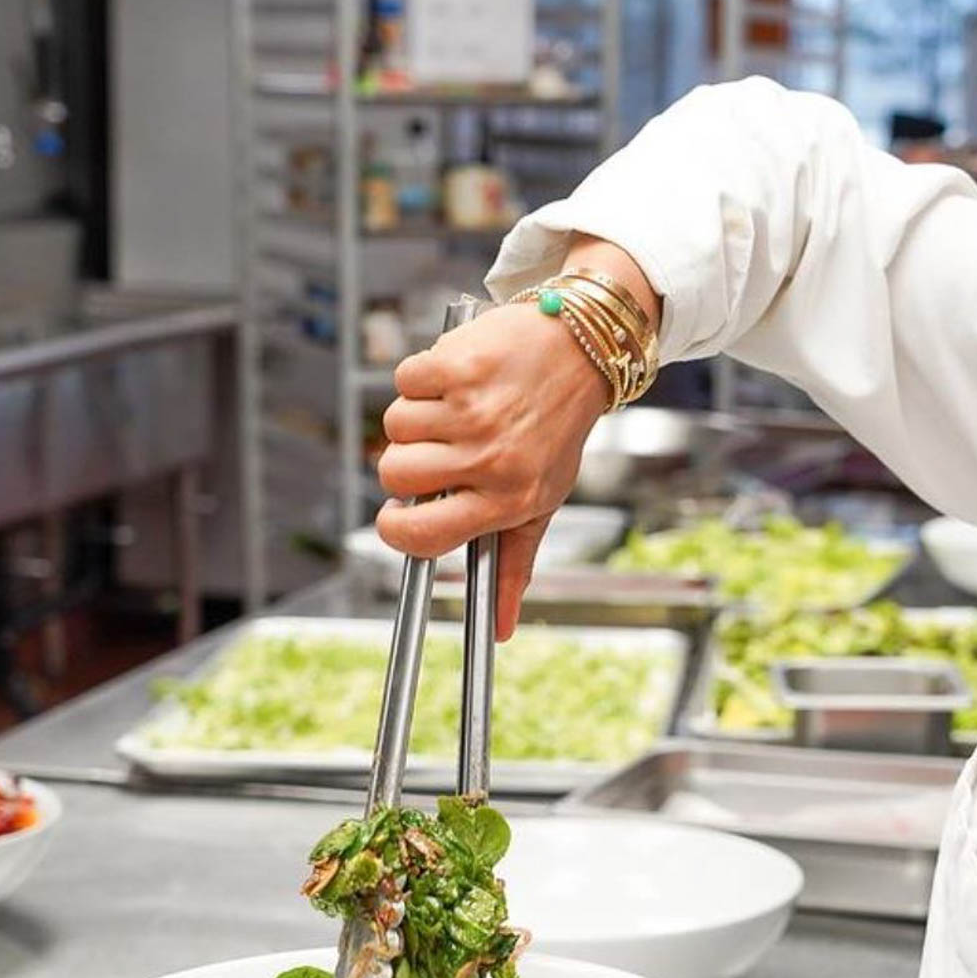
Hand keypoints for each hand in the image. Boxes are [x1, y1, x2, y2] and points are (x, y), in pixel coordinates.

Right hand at [375, 235, 660, 639]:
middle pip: (396, 474)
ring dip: (417, 415)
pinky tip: (458, 379)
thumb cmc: (555, 430)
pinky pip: (404, 381)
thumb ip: (514, 565)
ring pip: (395, 425)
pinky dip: (422, 377)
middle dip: (407, 461)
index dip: (396, 530)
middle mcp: (490, 459)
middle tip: (443, 448)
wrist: (581, 348)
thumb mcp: (541, 502)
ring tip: (459, 409)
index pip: (421, 537)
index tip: (399, 517)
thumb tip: (499, 630)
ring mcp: (472, 411)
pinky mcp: (457, 365)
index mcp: (507, 500)